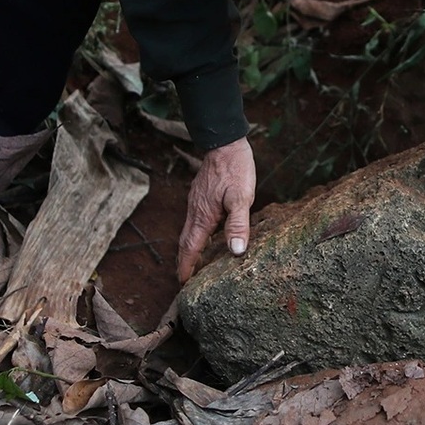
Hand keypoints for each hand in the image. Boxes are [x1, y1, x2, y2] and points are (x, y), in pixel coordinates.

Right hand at [177, 138, 256, 282]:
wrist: (225, 142)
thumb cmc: (235, 169)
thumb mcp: (242, 197)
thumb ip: (238, 225)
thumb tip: (236, 252)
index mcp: (203, 216)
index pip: (190, 248)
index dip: (187, 266)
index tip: (183, 283)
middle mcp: (195, 211)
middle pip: (186, 242)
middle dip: (185, 261)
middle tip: (186, 279)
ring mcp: (196, 202)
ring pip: (190, 231)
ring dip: (190, 249)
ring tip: (196, 263)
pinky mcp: (201, 195)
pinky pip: (195, 220)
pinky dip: (197, 234)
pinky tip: (207, 235)